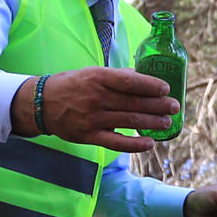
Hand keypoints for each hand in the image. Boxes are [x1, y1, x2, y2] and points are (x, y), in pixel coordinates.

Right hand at [23, 67, 175, 152]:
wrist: (42, 104)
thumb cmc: (71, 85)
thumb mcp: (91, 72)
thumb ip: (116, 76)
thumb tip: (141, 77)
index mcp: (98, 78)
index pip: (130, 82)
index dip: (151, 85)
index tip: (166, 88)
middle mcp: (97, 98)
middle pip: (134, 103)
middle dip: (158, 105)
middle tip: (174, 107)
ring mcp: (93, 118)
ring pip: (129, 121)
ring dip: (152, 123)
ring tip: (167, 123)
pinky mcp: (89, 136)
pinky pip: (116, 142)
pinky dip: (134, 144)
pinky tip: (149, 143)